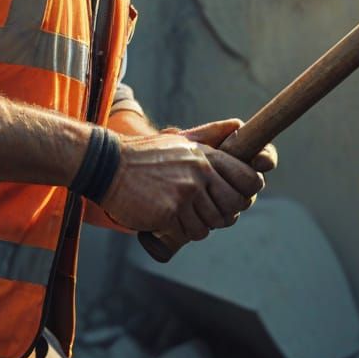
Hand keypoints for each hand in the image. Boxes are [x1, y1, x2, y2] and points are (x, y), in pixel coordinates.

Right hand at [99, 120, 263, 243]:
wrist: (109, 166)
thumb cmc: (145, 156)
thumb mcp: (181, 141)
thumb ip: (211, 134)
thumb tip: (238, 124)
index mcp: (207, 155)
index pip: (249, 179)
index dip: (246, 193)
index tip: (233, 198)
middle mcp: (200, 172)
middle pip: (234, 206)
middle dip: (222, 214)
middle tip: (203, 211)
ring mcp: (186, 192)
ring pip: (211, 224)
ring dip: (196, 225)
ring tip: (179, 213)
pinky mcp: (170, 211)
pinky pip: (190, 233)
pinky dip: (179, 231)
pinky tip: (166, 219)